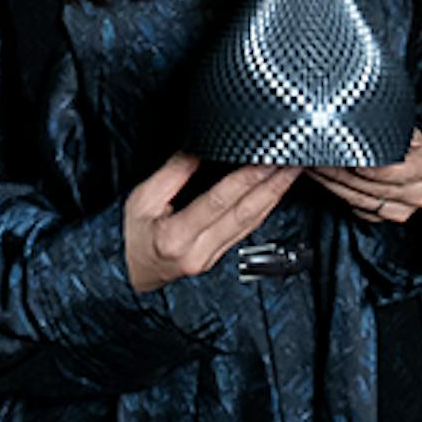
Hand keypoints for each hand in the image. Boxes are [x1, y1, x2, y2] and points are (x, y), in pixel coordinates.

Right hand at [123, 151, 301, 294]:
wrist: (129, 273)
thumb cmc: (132, 236)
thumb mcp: (141, 200)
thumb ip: (173, 173)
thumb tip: (200, 148)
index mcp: (175, 236)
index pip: (219, 201)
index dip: (245, 178)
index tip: (264, 159)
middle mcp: (198, 252)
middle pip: (244, 214)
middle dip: (271, 186)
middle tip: (292, 163)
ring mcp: (211, 259)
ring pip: (250, 224)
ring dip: (273, 196)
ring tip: (289, 173)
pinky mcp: (218, 258)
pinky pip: (246, 231)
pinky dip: (263, 209)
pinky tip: (273, 194)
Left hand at [308, 130, 421, 224]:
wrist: (421, 162)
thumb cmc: (411, 140)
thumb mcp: (407, 128)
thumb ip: (388, 129)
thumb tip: (355, 121)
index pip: (397, 171)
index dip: (371, 168)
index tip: (349, 159)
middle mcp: (421, 192)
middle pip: (373, 187)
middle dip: (340, 171)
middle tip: (317, 157)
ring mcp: (405, 209)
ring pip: (360, 200)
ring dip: (331, 183)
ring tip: (313, 166)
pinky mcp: (387, 217)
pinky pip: (357, 208)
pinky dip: (337, 193)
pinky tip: (322, 179)